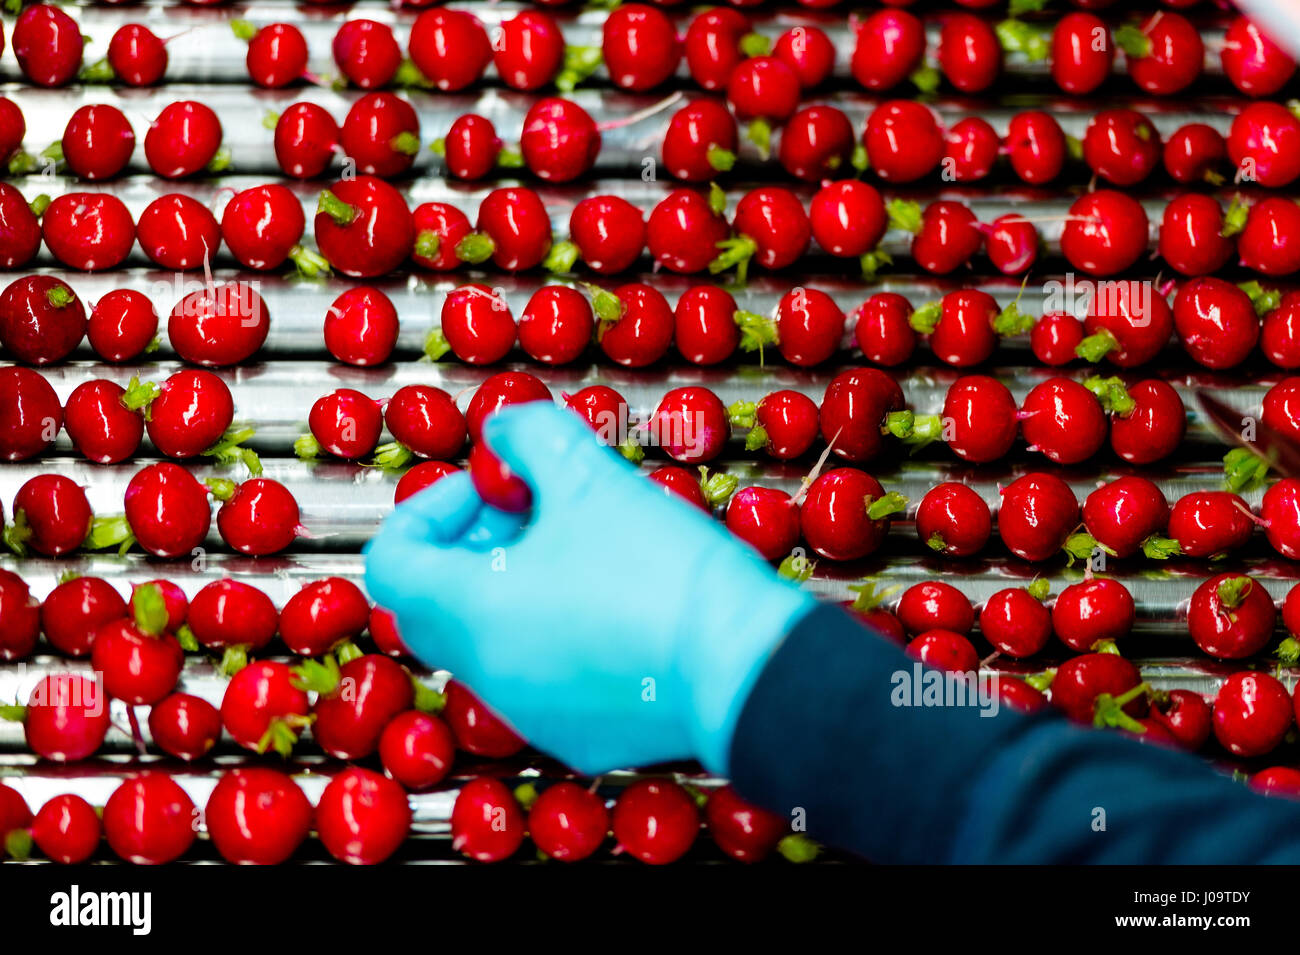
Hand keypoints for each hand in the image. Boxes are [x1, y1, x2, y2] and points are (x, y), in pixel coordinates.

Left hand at [364, 402, 814, 773]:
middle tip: (531, 511)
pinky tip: (613, 604)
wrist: (746, 668)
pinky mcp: (580, 736)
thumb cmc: (662, 573)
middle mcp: (488, 674)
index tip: (489, 489)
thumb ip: (529, 437)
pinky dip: (550, 632)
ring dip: (510, 586)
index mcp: (472, 612)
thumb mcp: (590, 477)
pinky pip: (539, 676)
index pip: (393, 562)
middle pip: (435, 604)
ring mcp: (532, 714)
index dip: (429, 510)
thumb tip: (504, 433)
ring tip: (581, 550)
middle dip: (471, 545)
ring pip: (487, 642)